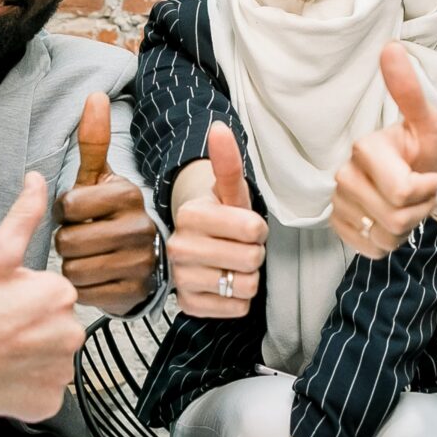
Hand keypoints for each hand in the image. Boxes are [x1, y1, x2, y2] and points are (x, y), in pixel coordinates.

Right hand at [0, 172, 84, 422]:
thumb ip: (24, 215)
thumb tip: (37, 180)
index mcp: (61, 295)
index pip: (54, 296)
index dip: (25, 299)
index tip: (0, 305)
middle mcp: (70, 335)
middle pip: (57, 328)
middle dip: (33, 328)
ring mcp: (59, 373)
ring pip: (52, 360)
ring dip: (31, 357)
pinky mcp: (46, 404)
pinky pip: (43, 391)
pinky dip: (26, 387)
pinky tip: (1, 376)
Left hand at [57, 93, 157, 315]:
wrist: (136, 259)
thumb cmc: (107, 213)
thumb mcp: (98, 178)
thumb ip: (93, 141)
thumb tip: (94, 96)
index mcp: (129, 194)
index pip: (69, 206)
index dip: (63, 211)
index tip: (77, 212)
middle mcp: (140, 227)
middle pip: (69, 240)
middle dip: (65, 241)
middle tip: (81, 237)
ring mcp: (141, 262)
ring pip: (74, 269)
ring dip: (71, 265)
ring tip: (87, 256)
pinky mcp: (135, 292)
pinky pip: (86, 292)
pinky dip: (83, 287)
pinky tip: (96, 276)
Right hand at [169, 123, 265, 317]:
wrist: (198, 250)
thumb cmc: (221, 219)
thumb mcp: (229, 192)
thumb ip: (227, 163)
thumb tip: (219, 128)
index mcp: (191, 215)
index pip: (253, 229)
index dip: (257, 229)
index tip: (244, 227)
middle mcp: (179, 247)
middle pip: (251, 260)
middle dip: (254, 254)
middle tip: (238, 247)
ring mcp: (181, 279)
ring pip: (246, 286)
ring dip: (247, 278)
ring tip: (231, 265)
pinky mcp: (188, 305)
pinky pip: (237, 309)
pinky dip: (238, 300)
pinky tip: (224, 285)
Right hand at [333, 45, 436, 258]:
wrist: (428, 174)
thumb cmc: (431, 149)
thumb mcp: (430, 122)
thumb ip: (410, 91)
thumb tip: (391, 48)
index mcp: (364, 148)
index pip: (402, 192)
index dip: (427, 190)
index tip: (432, 176)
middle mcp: (343, 175)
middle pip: (394, 217)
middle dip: (420, 210)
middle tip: (423, 191)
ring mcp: (339, 202)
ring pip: (385, 236)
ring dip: (408, 227)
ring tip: (410, 204)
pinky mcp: (340, 226)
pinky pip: (372, 250)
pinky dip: (392, 242)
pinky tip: (393, 221)